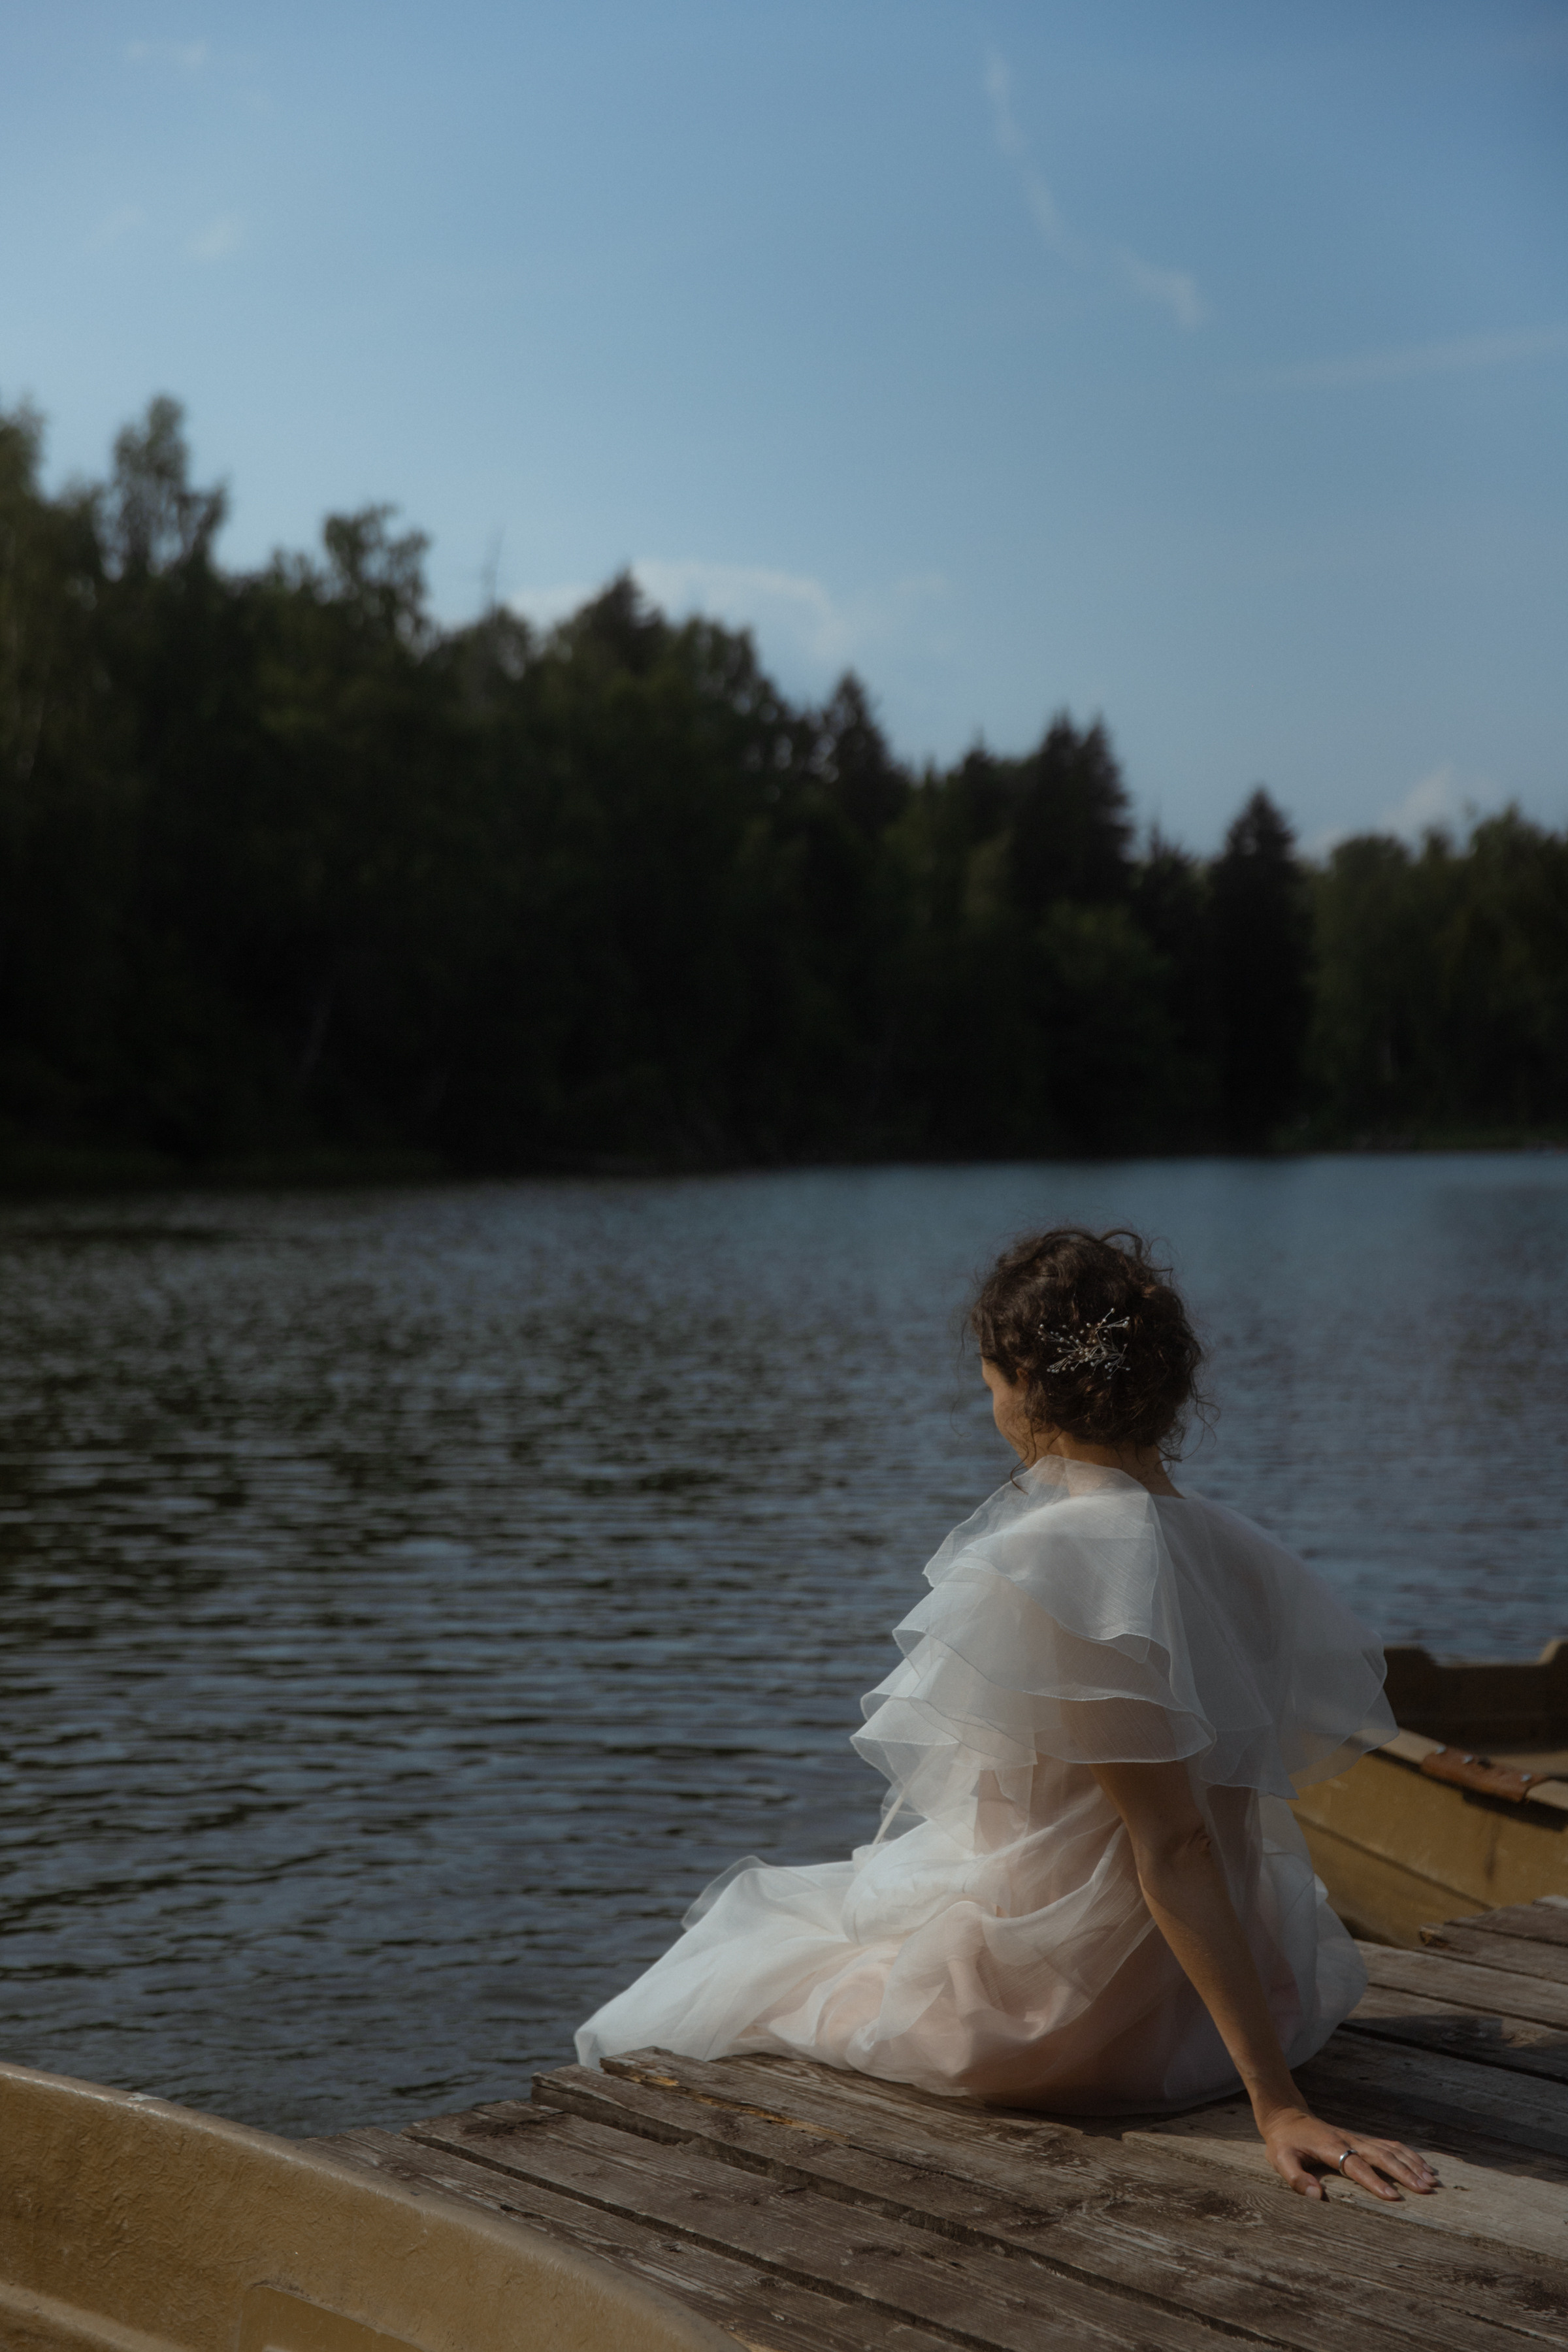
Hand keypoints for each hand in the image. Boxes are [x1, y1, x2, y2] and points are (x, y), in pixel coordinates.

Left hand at [1260, 2105, 1439, 2200]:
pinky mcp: (1360, 2139)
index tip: (1394, 2197)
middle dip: (1404, 2172)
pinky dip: (1407, 2154)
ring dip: (1411, 2163)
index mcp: (1330, 2147)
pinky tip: (1422, 2164)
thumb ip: (1296, 2178)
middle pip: (1381, 2156)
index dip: (1374, 2181)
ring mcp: (1357, 2138)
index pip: (1356, 2166)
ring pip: (1389, 2149)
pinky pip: (1388, 2145)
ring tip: (1431, 2180)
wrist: (1286, 2116)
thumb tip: (1316, 2197)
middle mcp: (1349, 2140)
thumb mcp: (1280, 2160)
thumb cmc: (1284, 2143)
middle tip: (1426, 2189)